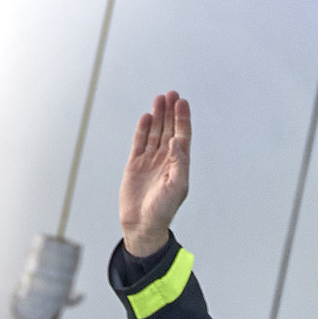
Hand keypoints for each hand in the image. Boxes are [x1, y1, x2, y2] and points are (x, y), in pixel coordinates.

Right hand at [120, 90, 190, 260]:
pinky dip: (143, 129)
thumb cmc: (163, 211)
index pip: (182, 136)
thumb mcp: (177, 188)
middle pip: (169, 129)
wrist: (143, 225)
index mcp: (178, 165)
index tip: (182, 102)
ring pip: (155, 132)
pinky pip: (140, 142)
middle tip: (172, 93)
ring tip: (159, 98)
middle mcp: (165, 160)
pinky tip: (147, 116)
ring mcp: (150, 161)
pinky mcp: (135, 164)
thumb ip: (179, 163)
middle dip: (171, 112)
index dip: (182, 119)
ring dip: (158, 115)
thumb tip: (175, 141)